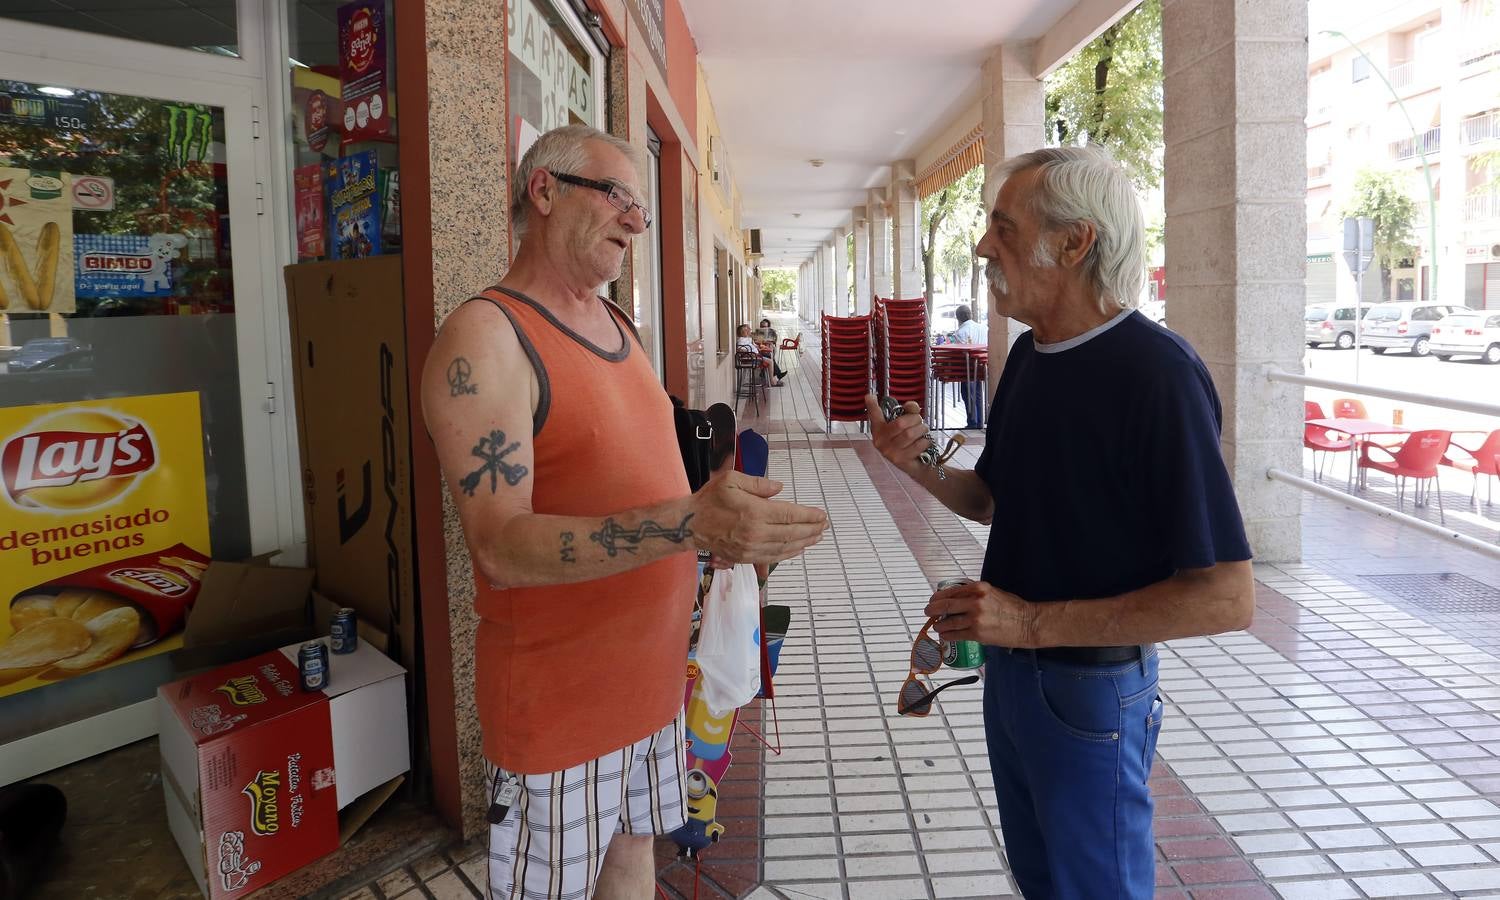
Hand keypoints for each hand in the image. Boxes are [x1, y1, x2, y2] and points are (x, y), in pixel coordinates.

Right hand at [688, 470, 827, 564]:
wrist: (689, 524)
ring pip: (786, 547)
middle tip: (825, 526)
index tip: (822, 515)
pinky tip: (798, 548)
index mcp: (755, 512)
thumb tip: (780, 488)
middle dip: (812, 529)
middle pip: (792, 532)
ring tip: (817, 537)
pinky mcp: (746, 558)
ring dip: (804, 543)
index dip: (809, 516)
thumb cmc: (710, 499)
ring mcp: (751, 548)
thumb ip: (759, 484)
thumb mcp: (732, 480)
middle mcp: (756, 532)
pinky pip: (773, 557)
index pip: (790, 514)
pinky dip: (789, 553)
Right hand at [864, 394, 928, 476]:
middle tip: (920, 422)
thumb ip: (910, 411)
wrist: (915, 465)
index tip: (870, 396)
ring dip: (922, 430)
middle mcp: (880, 441)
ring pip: (910, 433)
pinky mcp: (900, 460)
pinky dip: (925, 442)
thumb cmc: (909, 442)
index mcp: (879, 430)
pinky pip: (918, 444)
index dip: (872, 405)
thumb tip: (911, 406)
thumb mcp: (907, 424)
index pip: (874, 415)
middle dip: (915, 419)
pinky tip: (923, 443)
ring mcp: (889, 452)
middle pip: (900, 423)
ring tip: (922, 432)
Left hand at [926, 580, 1040, 647]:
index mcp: (979, 588)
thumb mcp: (993, 591)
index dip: (937, 597)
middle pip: (944, 605)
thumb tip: (955, 598)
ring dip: (939, 625)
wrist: (1028, 623)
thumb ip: (974, 593)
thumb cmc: (1013, 607)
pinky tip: (945, 635)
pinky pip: (956, 635)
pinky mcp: (977, 634)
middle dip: (932, 610)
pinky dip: (947, 635)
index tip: (933, 601)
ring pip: (948, 622)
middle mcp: (975, 601)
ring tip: (937, 627)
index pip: (950, 591)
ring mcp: (975, 618)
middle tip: (928, 613)